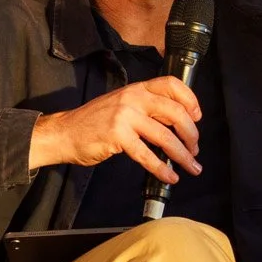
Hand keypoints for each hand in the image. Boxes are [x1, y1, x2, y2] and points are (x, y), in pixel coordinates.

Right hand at [30, 77, 200, 185]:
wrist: (65, 132)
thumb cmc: (95, 121)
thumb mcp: (122, 104)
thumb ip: (147, 108)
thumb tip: (178, 124)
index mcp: (137, 89)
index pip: (172, 85)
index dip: (190, 100)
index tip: (197, 117)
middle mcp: (133, 98)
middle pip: (175, 113)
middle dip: (191, 134)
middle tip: (195, 149)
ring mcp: (125, 116)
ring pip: (165, 136)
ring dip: (182, 155)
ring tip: (191, 166)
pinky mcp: (117, 136)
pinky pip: (147, 155)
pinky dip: (162, 168)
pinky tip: (169, 176)